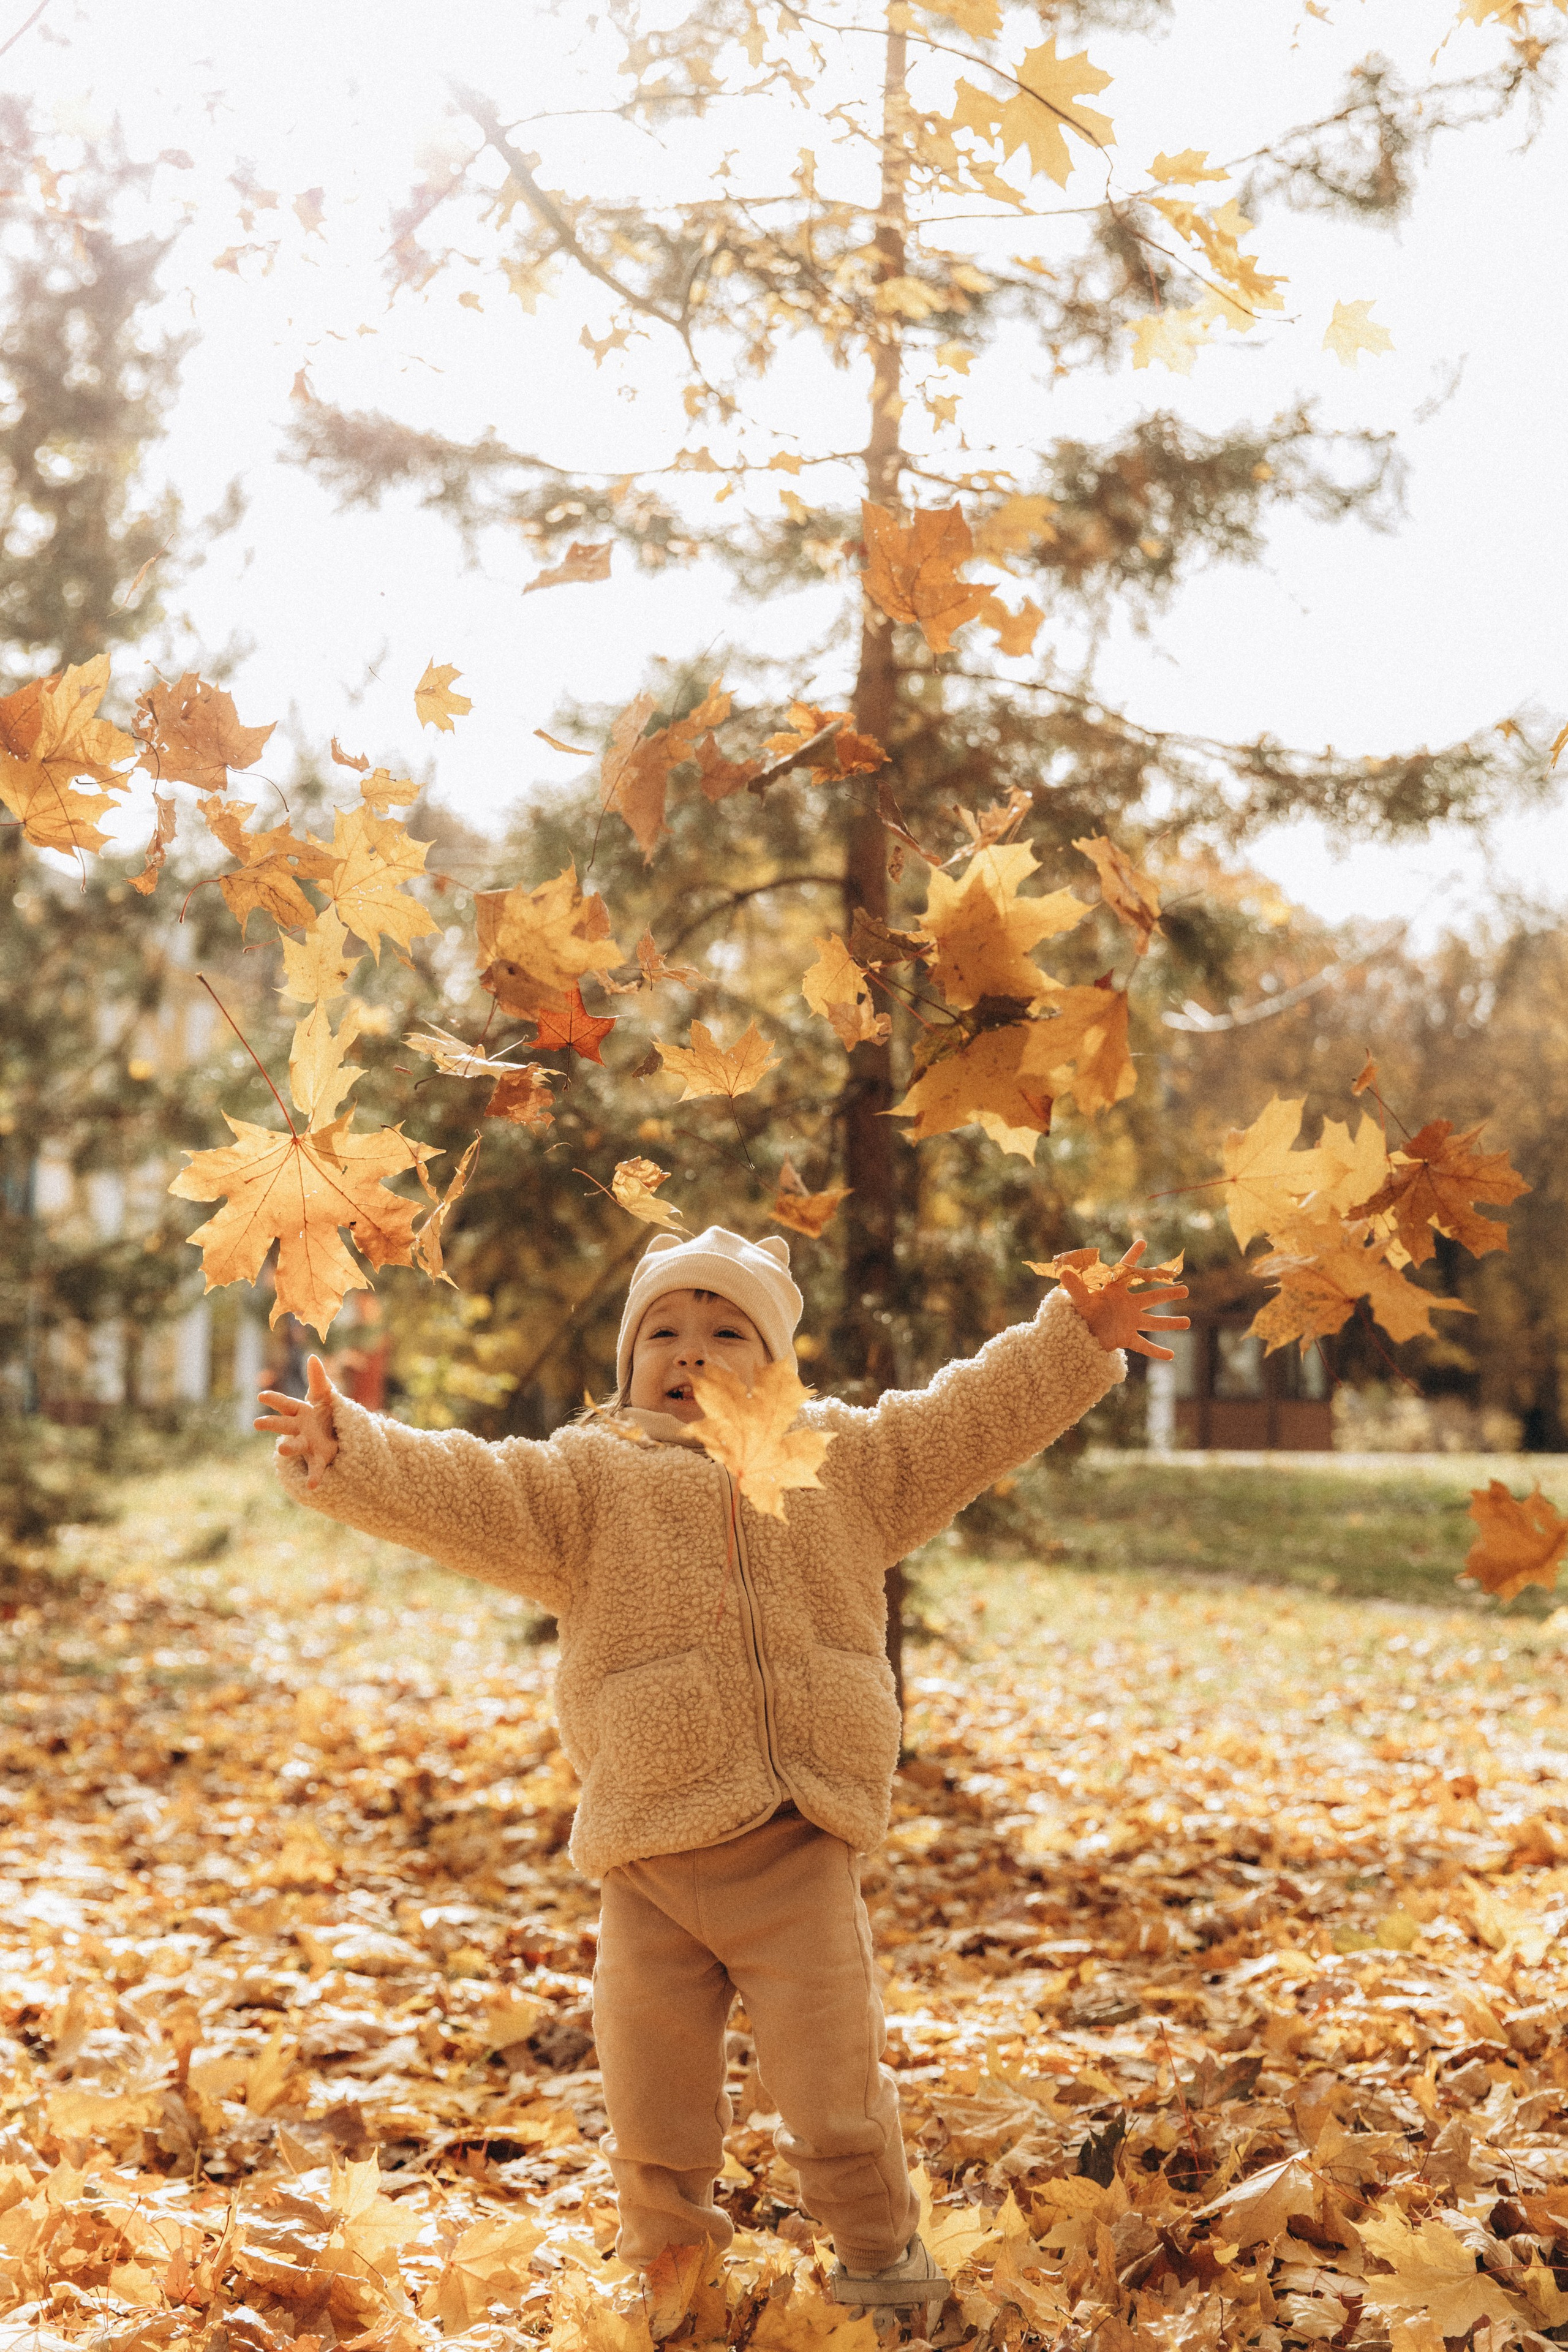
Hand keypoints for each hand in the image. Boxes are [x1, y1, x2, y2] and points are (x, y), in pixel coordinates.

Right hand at [255, 1353, 338, 1488]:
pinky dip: (313, 1477)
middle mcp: (299, 1429)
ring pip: (296, 1445)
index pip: (286, 1404)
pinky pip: (316, 1468)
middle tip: (257, 1423)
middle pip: (284, 1425)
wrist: (336, 1435)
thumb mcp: (325, 1396)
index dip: (274, 1399)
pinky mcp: (319, 1458)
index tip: (261, 1395)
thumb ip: (319, 1379)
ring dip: (289, 1447)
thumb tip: (312, 1356)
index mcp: (300, 1412)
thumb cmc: (324, 1414)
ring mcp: (307, 1445)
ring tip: (282, 1448)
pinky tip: (312, 1486)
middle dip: (272, 1423)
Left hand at [1059, 1240, 1189, 1360]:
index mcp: (1115, 1290)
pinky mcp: (1126, 1337)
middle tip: (1185, 1290)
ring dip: (1170, 1322)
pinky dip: (1156, 1351)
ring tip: (1187, 1322)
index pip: (1125, 1271)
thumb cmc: (1082, 1312)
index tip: (1141, 1242)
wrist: (1080, 1332)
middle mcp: (1127, 1304)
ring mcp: (1129, 1321)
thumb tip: (1064, 1271)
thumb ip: (1075, 1287)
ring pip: (1153, 1322)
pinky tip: (1171, 1355)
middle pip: (1151, 1297)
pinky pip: (1143, 1345)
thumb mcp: (1079, 1300)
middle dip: (1168, 1293)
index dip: (1132, 1256)